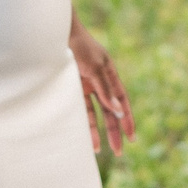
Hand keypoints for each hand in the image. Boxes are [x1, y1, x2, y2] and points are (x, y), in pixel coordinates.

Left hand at [69, 10, 133, 154]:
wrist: (56, 36)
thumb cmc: (80, 47)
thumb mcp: (96, 67)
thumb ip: (106, 89)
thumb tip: (118, 111)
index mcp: (110, 74)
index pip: (122, 101)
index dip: (128, 119)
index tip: (132, 137)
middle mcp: (99, 83)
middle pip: (111, 112)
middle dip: (115, 131)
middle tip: (120, 151)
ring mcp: (85, 87)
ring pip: (95, 114)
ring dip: (98, 131)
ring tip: (101, 150)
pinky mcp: (71, 90)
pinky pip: (80, 110)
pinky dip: (83, 123)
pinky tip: (85, 138)